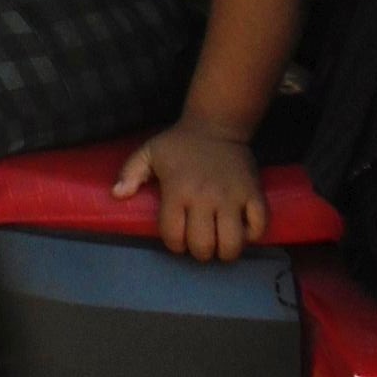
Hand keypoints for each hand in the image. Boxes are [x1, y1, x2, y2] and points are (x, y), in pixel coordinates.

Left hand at [113, 123, 264, 262]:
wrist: (216, 125)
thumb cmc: (180, 144)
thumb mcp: (149, 152)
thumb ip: (130, 172)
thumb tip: (117, 195)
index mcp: (178, 190)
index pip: (173, 235)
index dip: (174, 243)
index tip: (177, 238)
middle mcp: (205, 197)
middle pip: (203, 246)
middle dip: (199, 251)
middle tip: (199, 242)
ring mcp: (232, 197)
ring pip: (232, 244)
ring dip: (225, 251)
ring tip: (220, 242)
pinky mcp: (254, 194)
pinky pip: (259, 227)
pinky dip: (252, 236)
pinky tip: (242, 230)